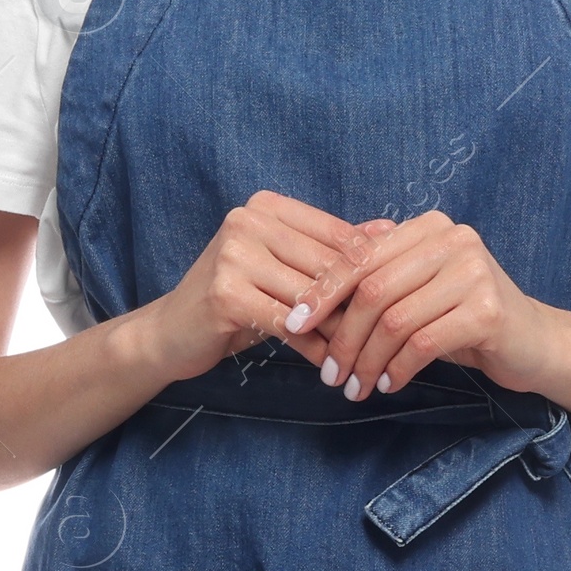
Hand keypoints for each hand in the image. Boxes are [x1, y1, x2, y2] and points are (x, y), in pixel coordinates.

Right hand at [147, 193, 397, 383]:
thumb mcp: (283, 264)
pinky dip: (313, 347)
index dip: (370, 269)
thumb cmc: (235, 298)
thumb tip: (390, 231)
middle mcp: (247, 221)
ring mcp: (233, 256)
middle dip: (357, 304)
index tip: (397, 298)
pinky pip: (288, 324)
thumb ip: (328, 247)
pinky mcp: (226, 294)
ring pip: (310, 297)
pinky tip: (330, 364)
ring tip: (363, 353)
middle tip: (388, 333)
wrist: (172, 331)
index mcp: (266, 206)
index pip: (336, 234)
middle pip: (326, 265)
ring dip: (339, 331)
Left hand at [287, 209, 552, 401]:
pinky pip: (424, 343)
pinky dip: (398, 369)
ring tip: (355, 387)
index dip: (322, 292)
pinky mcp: (488, 309)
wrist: (533, 344)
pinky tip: (388, 385)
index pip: (360, 256)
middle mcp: (453, 239)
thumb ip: (377, 279)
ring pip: (395, 321)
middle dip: (344, 337)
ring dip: (368, 361)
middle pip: (373, 290)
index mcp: (428, 227)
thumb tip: (306, 293)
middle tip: (330, 374)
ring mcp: (474, 271)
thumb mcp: (418, 291)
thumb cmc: (465, 319)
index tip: (294, 325)